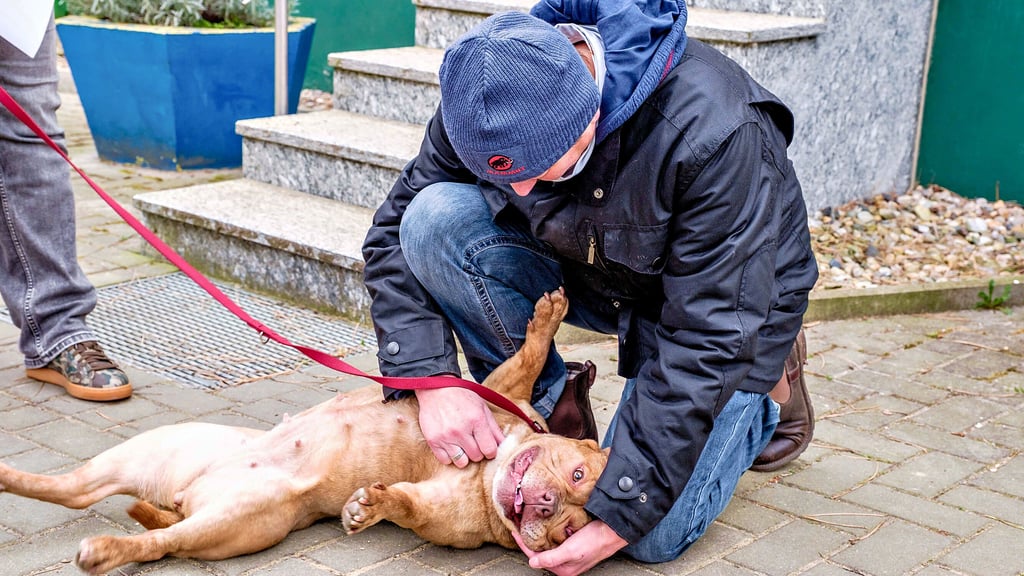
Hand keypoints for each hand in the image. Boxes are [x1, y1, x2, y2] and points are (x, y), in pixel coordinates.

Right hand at [416, 383, 503, 467]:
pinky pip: (446, 461)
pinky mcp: (433, 440)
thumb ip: (494, 428)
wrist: (436, 389)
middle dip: (478, 451)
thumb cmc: (461, 397)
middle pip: (476, 456)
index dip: (491, 451)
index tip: (487, 447)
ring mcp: (445, 436)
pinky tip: (451, 445)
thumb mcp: (482, 407)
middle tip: (473, 441)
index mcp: (476, 420)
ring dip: (464, 456)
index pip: (490, 450)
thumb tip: (503, 445)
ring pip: (462, 462)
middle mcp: (461, 430)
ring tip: (462, 445)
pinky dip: (450, 456)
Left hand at [512, 520, 626, 575]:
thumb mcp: (571, 550)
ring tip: (530, 527)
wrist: (613, 530)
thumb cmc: (595, 541)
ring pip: (549, 548)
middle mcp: (566, 564)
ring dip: (540, 538)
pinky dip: (550, 535)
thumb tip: (532, 563)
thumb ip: (552, 558)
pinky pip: (557, 542)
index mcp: (564, 569)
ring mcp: (570, 555)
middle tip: (520, 529)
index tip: (515, 533)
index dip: (524, 546)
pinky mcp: (575, 545)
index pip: (536, 558)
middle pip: (541, 554)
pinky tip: (547, 528)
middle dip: (530, 543)